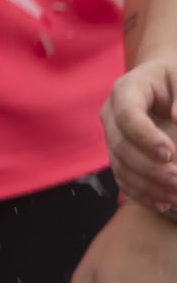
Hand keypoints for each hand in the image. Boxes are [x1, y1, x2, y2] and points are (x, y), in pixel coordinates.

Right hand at [104, 56, 176, 216]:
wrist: (163, 82)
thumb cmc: (175, 79)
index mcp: (126, 90)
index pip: (127, 115)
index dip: (145, 137)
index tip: (170, 153)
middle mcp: (112, 114)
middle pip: (119, 145)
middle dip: (148, 167)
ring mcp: (112, 135)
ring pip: (119, 165)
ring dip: (147, 185)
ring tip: (176, 196)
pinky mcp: (119, 153)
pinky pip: (123, 177)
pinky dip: (141, 193)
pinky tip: (163, 203)